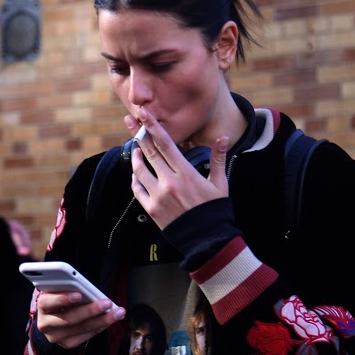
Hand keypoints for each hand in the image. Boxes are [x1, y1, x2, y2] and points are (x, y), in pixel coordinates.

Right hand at [35, 291, 125, 349]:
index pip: (48, 302)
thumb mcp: (59, 291)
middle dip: (91, 310)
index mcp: (42, 305)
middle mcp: (46, 323)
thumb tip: (89, 290)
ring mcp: (56, 336)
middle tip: (108, 302)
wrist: (53, 320)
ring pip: (82, 328)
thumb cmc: (60, 299)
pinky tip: (110, 320)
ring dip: (103, 320)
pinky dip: (100, 326)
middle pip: (69, 318)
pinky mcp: (67, 344)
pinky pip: (87, 336)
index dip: (63, 299)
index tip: (79, 294)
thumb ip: (68, 288)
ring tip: (118, 312)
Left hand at [126, 108, 231, 229]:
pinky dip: (135, 180)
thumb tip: (223, 137)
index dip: (153, 127)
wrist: (206, 240)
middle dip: (139, 134)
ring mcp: (158, 196)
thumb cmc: (214, 210)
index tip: (144, 114)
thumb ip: (218, 159)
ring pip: (140, 171)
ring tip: (136, 149)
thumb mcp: (220, 184)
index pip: (166, 144)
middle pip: (150, 152)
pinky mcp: (151, 210)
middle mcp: (170, 183)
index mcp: (186, 173)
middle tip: (131, 120)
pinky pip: (137, 190)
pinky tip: (137, 174)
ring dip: (136, 157)